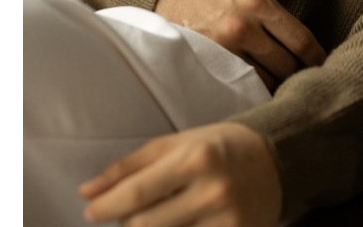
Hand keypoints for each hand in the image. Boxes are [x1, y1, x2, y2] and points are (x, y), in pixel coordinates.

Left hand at [79, 122, 281, 225]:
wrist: (275, 161)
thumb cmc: (217, 147)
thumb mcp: (177, 143)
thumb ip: (131, 165)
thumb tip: (87, 191)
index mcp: (195, 158)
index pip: (137, 193)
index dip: (106, 207)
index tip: (90, 211)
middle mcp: (212, 191)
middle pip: (145, 226)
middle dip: (128, 221)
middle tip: (130, 212)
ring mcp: (226, 221)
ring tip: (156, 216)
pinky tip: (176, 223)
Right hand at [155, 0, 325, 90]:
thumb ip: (272, 18)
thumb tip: (301, 50)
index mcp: (259, 2)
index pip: (301, 39)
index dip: (317, 57)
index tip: (322, 65)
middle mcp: (243, 26)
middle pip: (286, 64)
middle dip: (298, 74)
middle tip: (305, 80)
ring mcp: (223, 47)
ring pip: (265, 80)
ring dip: (276, 85)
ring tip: (283, 87)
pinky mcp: (207, 62)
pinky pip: (239, 85)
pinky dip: (252, 89)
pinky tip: (258, 90)